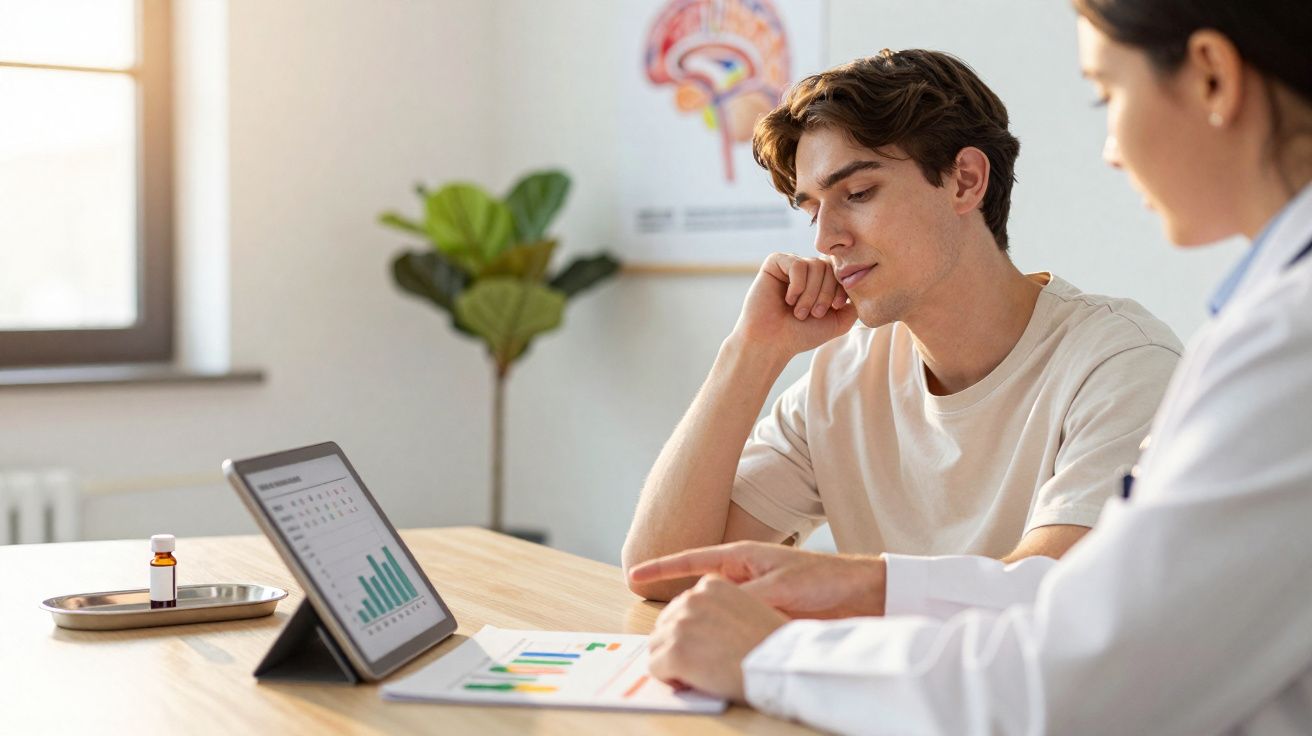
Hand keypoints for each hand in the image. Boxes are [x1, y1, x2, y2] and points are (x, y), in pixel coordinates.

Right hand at [629, 541, 885, 618]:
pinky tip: (710, 650)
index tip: (634, 574)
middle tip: (652, 621)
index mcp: (741, 558)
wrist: (858, 594)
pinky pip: (733, 627)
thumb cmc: (822, 578)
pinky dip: (721, 637)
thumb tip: (715, 613)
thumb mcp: (778, 585)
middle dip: (674, 603)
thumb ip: (746, 597)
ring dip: (698, 624)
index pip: (691, 561)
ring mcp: (751, 597)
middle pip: (697, 589)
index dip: (661, 568)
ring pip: (714, 612)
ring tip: (675, 639)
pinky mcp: (763, 616)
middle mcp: (742, 576)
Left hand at [647, 574, 787, 701]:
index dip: (690, 629)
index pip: (682, 605)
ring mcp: (681, 625)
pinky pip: (655, 666)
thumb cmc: (773, 643)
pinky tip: (689, 682)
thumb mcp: (750, 607)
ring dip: (671, 661)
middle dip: (677, 644)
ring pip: (656, 645)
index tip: (701, 643)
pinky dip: (668, 678)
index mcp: (711, 585)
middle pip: (665, 624)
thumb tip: (702, 627)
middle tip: (700, 661)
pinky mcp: (675, 652)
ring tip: (696, 673)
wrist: (782, 664)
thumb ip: (721, 608)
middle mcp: (692, 599)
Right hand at [732, 253, 858, 359]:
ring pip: (814, 265)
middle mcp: (807, 270)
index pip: (841, 271)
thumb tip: (864, 284)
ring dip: (810, 294)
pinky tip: (787, 299)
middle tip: (813, 314)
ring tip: (799, 311)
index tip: (835, 308)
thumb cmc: (801, 334)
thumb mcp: (838, 321)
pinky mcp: (774, 263)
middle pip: (829, 267)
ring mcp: (791, 265)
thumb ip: (855, 303)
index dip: (841, 289)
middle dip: (825, 294)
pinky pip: (797, 264)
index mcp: (821, 281)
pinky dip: (797, 286)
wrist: (772, 342)